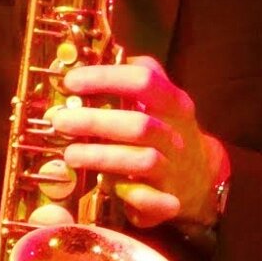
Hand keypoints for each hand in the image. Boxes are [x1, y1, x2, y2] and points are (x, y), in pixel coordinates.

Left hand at [55, 55, 230, 229]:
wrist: (201, 179)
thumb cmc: (166, 132)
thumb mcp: (160, 101)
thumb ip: (133, 80)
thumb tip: (87, 58)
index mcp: (174, 104)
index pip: (144, 80)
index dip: (105, 78)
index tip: (71, 81)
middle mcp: (177, 135)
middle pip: (139, 124)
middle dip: (95, 121)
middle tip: (60, 120)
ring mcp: (175, 170)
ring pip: (142, 160)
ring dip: (101, 156)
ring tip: (70, 154)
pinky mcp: (169, 202)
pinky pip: (153, 200)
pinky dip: (130, 195)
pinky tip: (105, 186)